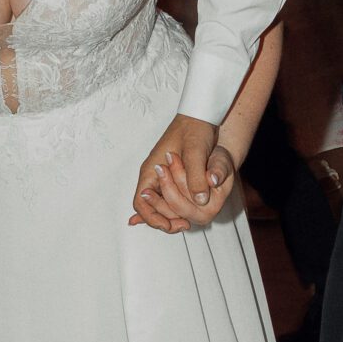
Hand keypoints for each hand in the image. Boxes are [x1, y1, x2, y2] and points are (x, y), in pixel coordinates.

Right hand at [129, 114, 236, 231]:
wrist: (201, 115)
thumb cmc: (195, 128)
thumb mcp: (196, 152)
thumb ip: (196, 175)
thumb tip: (200, 200)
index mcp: (151, 169)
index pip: (141, 202)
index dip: (151, 217)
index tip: (169, 225)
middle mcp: (154, 174)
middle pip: (150, 206)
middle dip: (163, 219)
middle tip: (183, 226)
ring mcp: (162, 175)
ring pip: (160, 203)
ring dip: (171, 214)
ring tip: (186, 222)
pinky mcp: (173, 175)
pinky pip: (169, 196)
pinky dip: (175, 207)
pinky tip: (183, 216)